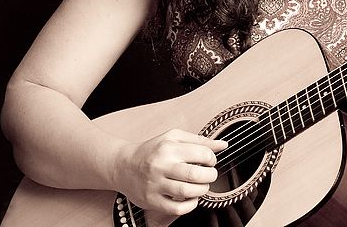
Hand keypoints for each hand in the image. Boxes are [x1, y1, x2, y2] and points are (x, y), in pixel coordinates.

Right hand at [113, 129, 227, 215]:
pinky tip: (191, 198)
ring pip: (187, 191)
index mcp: (169, 147)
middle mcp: (161, 166)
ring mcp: (155, 184)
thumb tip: (223, 145)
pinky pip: (177, 208)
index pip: (202, 154)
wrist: (123, 166)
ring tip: (201, 186)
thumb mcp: (174, 137)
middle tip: (209, 174)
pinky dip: (190, 205)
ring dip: (202, 190)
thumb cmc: (152, 150)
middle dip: (210, 175)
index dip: (212, 158)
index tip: (210, 161)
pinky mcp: (152, 200)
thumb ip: (200, 140)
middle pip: (196, 174)